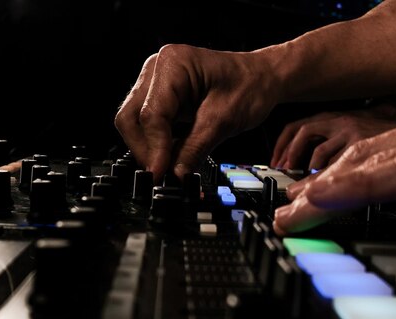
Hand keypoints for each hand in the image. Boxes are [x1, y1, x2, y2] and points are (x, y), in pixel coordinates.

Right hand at [114, 44, 279, 181]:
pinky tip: (173, 157)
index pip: (151, 114)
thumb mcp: (224, 121)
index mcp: (173, 64)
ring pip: (135, 123)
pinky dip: (158, 143)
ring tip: (171, 169)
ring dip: (150, 149)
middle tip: (162, 176)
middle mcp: (157, 68)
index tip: (160, 174)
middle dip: (146, 150)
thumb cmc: (251, 87)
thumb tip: (174, 176)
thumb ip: (194, 149)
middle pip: (131, 118)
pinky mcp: (161, 96)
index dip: (154, 149)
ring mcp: (156, 82)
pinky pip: (149, 124)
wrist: (263, 78)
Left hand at [270, 109, 395, 169]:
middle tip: (284, 171)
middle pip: (302, 131)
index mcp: (333, 118)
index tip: (276, 162)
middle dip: (289, 154)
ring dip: (306, 167)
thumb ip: (329, 149)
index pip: (297, 126)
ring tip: (304, 181)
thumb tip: (306, 173)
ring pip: (317, 147)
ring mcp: (350, 129)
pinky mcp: (361, 140)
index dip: (283, 145)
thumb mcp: (350, 135)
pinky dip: (325, 171)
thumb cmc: (379, 136)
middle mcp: (339, 120)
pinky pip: (336, 158)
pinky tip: (323, 182)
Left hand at [273, 84, 395, 234]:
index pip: (388, 158)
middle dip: (326, 187)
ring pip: (380, 159)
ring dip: (332, 188)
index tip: (316, 207)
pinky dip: (368, 185)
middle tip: (290, 213)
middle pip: (371, 157)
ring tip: (296, 213)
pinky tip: (335, 197)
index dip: (347, 182)